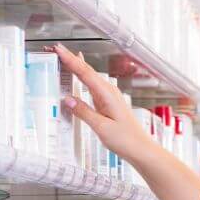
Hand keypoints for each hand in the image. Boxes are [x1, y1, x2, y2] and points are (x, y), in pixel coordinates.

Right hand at [54, 44, 155, 161]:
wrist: (141, 149)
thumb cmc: (126, 140)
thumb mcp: (101, 127)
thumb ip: (83, 112)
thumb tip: (68, 100)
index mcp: (107, 94)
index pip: (85, 72)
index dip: (70, 60)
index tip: (59, 49)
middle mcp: (109, 92)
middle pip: (87, 71)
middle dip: (72, 59)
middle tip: (58, 49)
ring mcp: (110, 97)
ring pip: (90, 77)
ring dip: (77, 67)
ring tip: (66, 58)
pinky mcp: (109, 104)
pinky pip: (93, 87)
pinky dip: (84, 79)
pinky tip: (81, 77)